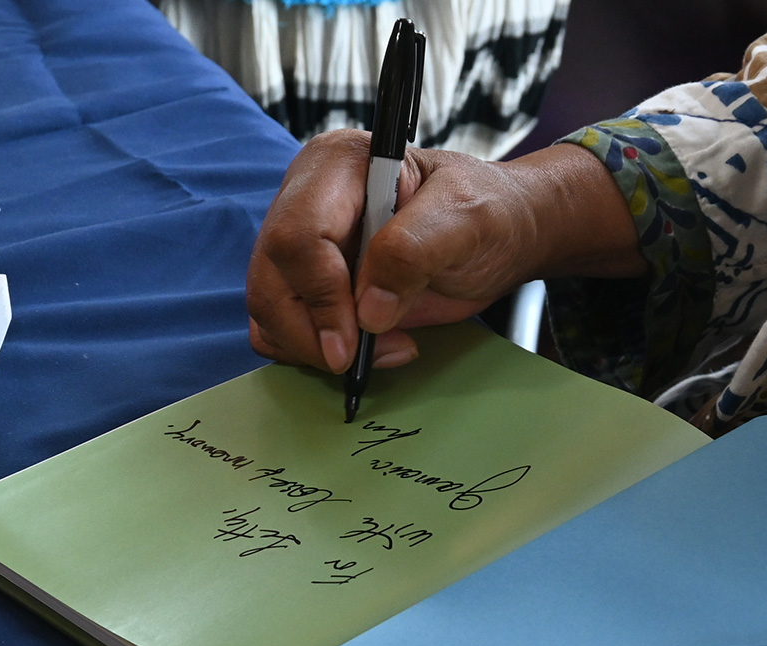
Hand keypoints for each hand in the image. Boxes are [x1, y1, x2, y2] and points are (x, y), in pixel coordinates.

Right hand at [247, 130, 643, 373]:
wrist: (498, 236)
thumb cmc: (487, 213)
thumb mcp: (467, 218)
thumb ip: (415, 250)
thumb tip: (367, 309)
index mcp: (337, 165)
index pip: (298, 237)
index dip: (322, 296)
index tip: (356, 340)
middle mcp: (304, 201)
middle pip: (270, 281)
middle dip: (313, 333)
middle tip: (365, 358)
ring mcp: (300, 247)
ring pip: (268, 312)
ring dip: (316, 349)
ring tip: (385, 346)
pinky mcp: (307, 286)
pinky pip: (280, 331)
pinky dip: (314, 354)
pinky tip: (368, 350)